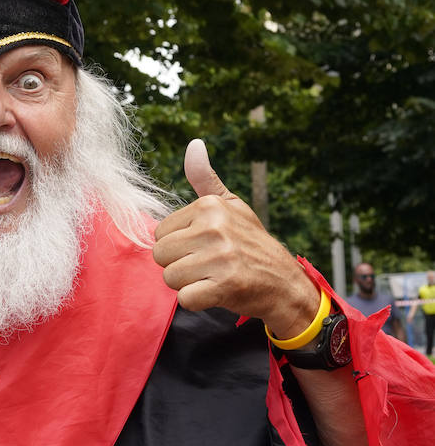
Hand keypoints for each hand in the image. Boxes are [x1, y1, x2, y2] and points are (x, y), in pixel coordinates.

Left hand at [153, 139, 319, 339]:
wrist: (284, 282)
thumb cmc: (250, 243)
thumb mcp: (231, 206)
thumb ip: (205, 179)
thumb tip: (194, 144)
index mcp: (210, 206)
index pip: (160, 233)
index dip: (178, 245)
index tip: (204, 247)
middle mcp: (215, 227)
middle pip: (160, 255)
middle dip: (179, 265)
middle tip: (207, 265)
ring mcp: (220, 256)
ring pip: (170, 277)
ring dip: (188, 284)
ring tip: (212, 277)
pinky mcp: (225, 285)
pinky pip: (185, 299)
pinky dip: (197, 301)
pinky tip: (217, 292)